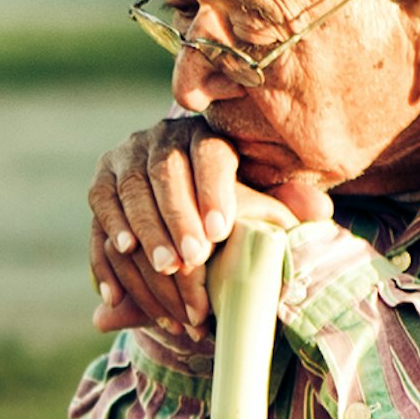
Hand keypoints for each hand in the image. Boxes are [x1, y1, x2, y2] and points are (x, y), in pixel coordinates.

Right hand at [88, 118, 316, 341]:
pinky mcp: (101, 184)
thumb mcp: (262, 202)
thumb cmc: (230, 207)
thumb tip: (321, 211)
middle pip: (164, 171)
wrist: (181, 205)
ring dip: (142, 231)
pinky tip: (118, 282)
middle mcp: (161, 138)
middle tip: (189, 261)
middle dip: (175, 217)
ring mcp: (125, 158)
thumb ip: (289, 207)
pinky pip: (98, 212)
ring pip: (128, 190)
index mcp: (206, 136)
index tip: (220, 233)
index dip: (213, 191)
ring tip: (160, 269)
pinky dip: (104, 248)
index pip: (209, 154)